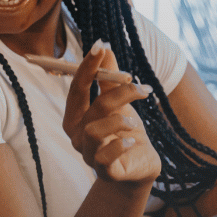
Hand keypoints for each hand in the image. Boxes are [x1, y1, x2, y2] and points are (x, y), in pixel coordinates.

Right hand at [62, 41, 160, 186]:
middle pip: (91, 107)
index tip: (100, 46)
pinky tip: (131, 142)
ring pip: (95, 130)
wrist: (139, 168)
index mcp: (76, 117)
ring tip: (136, 124)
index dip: (87, 67)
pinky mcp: (103, 171)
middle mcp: (76, 135)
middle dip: (118, 93)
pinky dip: (121, 144)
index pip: (77, 88)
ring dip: (120, 121)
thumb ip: (110, 80)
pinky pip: (106, 156)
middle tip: (141, 88)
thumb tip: (105, 48)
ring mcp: (88, 154)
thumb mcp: (119, 104)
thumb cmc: (125, 133)